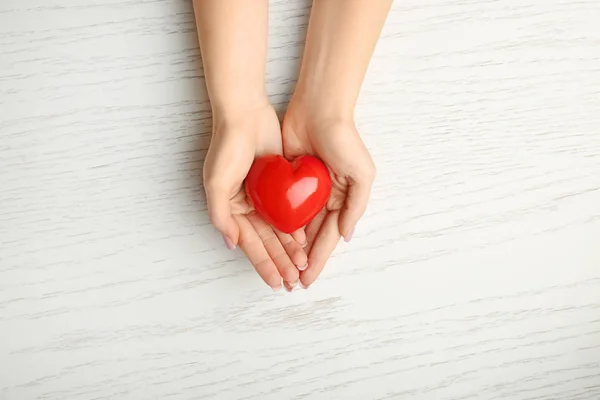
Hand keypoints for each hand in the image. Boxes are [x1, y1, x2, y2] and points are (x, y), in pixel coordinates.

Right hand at [203, 104, 307, 289]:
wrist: (246, 114)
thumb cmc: (226, 147)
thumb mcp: (216, 183)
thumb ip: (221, 216)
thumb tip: (231, 245)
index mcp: (230, 210)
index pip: (249, 245)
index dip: (263, 265)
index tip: (275, 283)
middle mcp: (246, 206)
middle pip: (266, 242)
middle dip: (279, 262)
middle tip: (294, 281)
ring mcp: (263, 196)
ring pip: (279, 229)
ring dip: (289, 249)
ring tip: (302, 266)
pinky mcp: (278, 184)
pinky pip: (289, 210)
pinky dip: (296, 226)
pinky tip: (305, 240)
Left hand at [282, 102, 375, 286]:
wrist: (319, 110)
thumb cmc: (344, 141)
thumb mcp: (362, 175)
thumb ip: (356, 206)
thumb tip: (346, 236)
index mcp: (343, 200)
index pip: (329, 236)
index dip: (320, 258)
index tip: (309, 278)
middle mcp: (324, 199)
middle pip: (312, 237)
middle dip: (304, 259)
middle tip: (293, 282)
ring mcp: (305, 190)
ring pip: (295, 226)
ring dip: (290, 247)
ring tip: (281, 267)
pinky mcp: (287, 179)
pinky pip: (281, 206)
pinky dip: (278, 224)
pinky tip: (271, 240)